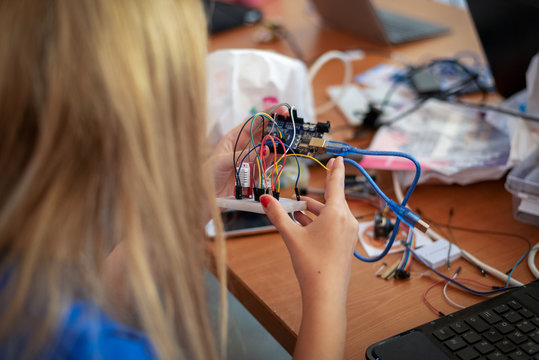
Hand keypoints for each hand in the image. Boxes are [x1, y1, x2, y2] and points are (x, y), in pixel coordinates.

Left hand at [210, 106, 288, 197]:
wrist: (206, 198)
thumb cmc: (207, 176)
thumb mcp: (222, 161)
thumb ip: (243, 155)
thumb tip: (262, 149)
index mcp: (234, 138)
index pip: (253, 122)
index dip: (267, 115)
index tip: (280, 110)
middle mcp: (244, 147)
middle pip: (264, 134)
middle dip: (276, 128)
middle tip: (289, 123)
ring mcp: (250, 159)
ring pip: (268, 149)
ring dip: (277, 144)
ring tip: (286, 140)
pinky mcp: (254, 173)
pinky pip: (267, 164)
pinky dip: (273, 160)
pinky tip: (277, 156)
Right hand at [260, 156, 357, 297]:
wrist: (325, 294)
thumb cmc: (311, 264)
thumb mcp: (291, 236)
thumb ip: (278, 215)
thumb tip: (265, 199)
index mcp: (337, 213)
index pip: (336, 183)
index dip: (335, 169)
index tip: (338, 158)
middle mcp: (347, 220)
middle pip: (328, 201)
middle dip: (310, 200)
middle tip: (295, 201)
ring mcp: (348, 233)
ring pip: (329, 214)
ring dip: (312, 213)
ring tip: (294, 213)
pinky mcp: (346, 244)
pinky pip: (332, 226)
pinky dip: (318, 223)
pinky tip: (304, 226)